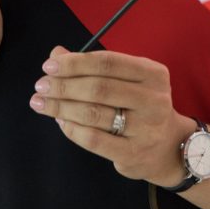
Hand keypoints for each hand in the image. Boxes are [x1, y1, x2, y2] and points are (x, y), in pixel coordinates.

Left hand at [28, 46, 194, 185]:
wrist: (169, 147)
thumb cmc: (140, 105)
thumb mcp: (127, 80)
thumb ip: (94, 66)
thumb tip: (57, 54)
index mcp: (152, 73)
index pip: (108, 62)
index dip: (76, 63)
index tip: (50, 65)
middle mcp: (153, 99)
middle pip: (99, 88)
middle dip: (64, 85)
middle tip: (41, 86)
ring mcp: (145, 128)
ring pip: (94, 114)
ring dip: (61, 107)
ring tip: (41, 103)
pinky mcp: (133, 154)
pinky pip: (95, 140)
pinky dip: (72, 129)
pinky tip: (60, 121)